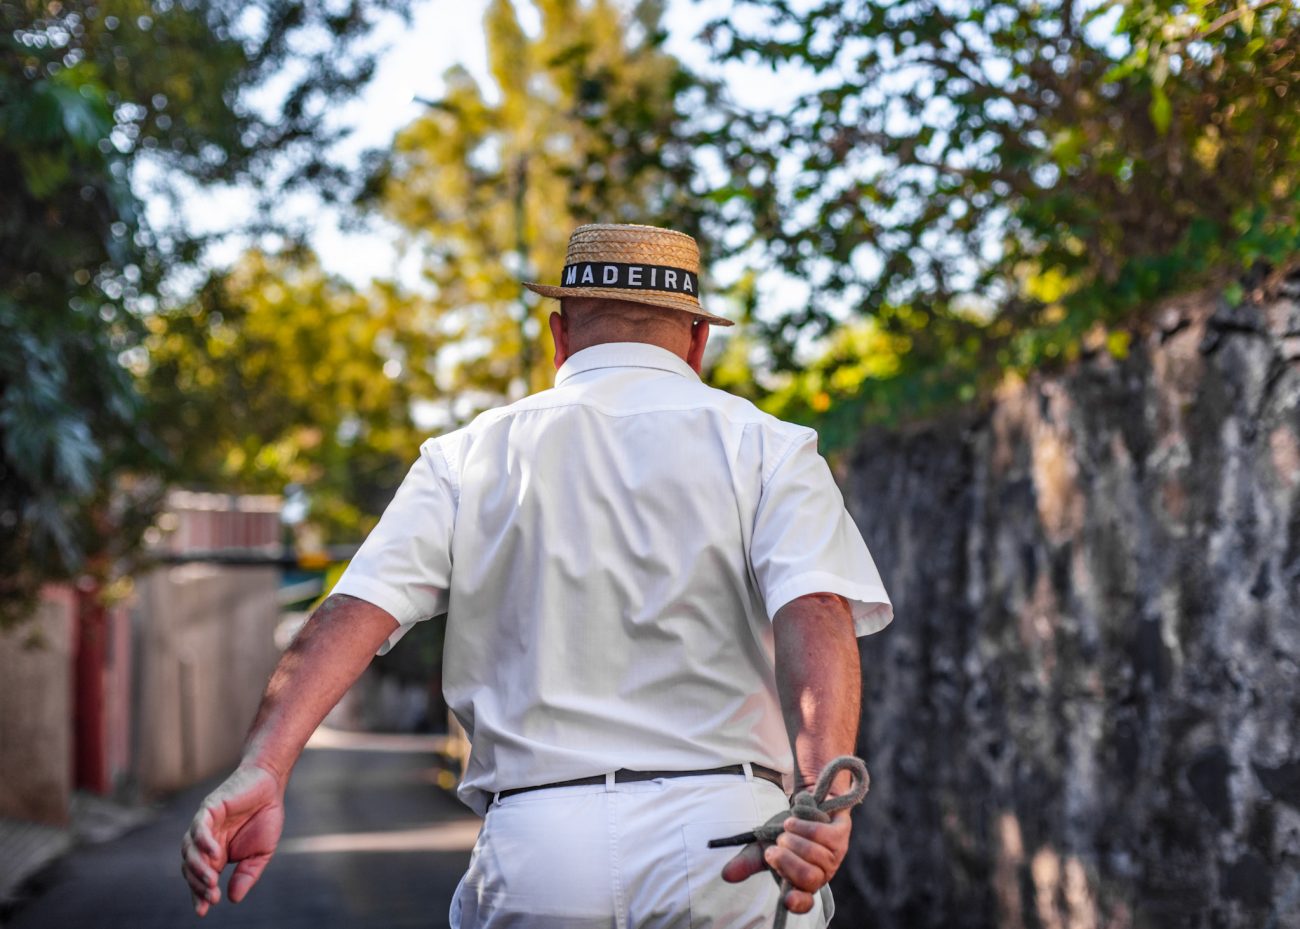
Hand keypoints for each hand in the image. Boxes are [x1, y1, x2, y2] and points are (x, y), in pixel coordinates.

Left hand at [180, 762, 285, 916]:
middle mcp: (205, 840)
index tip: (203, 911)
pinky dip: (203, 841)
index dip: (199, 894)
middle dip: (198, 884)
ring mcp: (204, 824)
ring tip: (212, 881)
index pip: (200, 877)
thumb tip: (232, 898)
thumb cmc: (265, 816)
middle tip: (211, 897)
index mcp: (216, 853)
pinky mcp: (208, 808)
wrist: (271, 785)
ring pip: (189, 849)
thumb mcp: (261, 853)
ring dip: (198, 867)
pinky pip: (199, 827)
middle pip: (190, 867)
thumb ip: (247, 874)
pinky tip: (214, 853)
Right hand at [720, 806, 851, 913]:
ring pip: (813, 853)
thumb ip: (748, 862)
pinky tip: (793, 820)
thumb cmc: (787, 832)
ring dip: (792, 838)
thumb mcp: (764, 846)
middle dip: (786, 860)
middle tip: (776, 846)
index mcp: (803, 883)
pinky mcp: (841, 833)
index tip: (787, 898)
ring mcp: (835, 854)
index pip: (805, 902)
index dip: (798, 903)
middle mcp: (822, 873)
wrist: (807, 804)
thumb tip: (727, 875)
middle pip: (808, 877)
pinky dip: (801, 825)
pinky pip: (820, 834)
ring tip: (786, 831)